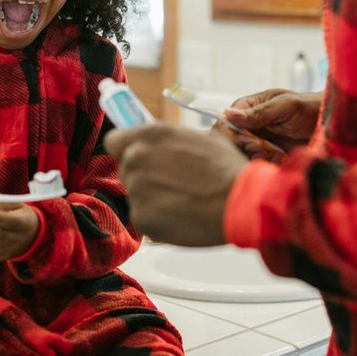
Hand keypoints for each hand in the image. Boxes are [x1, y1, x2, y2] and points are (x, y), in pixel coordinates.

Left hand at [104, 124, 247, 245]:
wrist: (242, 203)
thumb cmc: (229, 170)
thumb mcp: (205, 139)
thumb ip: (177, 140)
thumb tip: (173, 144)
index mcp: (151, 134)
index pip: (115, 140)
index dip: (126, 150)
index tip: (138, 157)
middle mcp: (137, 158)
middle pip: (127, 170)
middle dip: (144, 177)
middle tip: (172, 184)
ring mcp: (137, 189)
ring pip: (136, 196)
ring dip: (152, 200)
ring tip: (182, 202)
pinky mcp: (142, 217)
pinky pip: (144, 218)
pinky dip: (158, 221)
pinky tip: (182, 217)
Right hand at [220, 89, 320, 159]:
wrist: (328, 123)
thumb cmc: (308, 107)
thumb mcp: (284, 106)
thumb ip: (259, 112)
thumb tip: (230, 114)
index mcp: (249, 108)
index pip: (227, 121)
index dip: (233, 133)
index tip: (250, 140)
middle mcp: (250, 125)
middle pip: (232, 140)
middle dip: (245, 147)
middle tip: (261, 149)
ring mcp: (258, 141)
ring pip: (242, 154)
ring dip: (255, 157)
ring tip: (272, 155)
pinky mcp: (267, 155)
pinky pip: (257, 163)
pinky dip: (265, 164)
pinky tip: (278, 159)